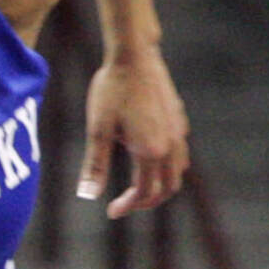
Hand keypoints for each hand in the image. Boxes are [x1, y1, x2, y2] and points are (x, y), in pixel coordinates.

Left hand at [79, 47, 189, 218]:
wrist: (134, 56)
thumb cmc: (112, 90)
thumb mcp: (97, 130)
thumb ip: (95, 164)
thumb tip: (88, 195)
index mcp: (150, 150)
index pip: (145, 192)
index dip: (128, 206)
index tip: (111, 211)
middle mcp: (170, 144)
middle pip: (168, 187)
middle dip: (146, 201)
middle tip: (123, 204)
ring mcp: (178, 130)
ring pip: (178, 171)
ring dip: (160, 184)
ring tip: (137, 187)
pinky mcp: (178, 118)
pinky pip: (180, 152)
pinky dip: (167, 166)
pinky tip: (148, 159)